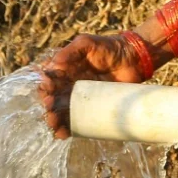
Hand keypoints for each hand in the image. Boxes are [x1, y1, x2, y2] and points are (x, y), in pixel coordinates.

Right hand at [37, 0, 177, 138]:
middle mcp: (69, 86)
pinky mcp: (92, 110)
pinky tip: (63, 134)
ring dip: (54, 120)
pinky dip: (67, 129)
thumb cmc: (109, 48)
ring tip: (54, 123)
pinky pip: (76, 122)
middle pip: (52, 99)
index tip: (48, 88)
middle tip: (50, 106)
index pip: (48, 81)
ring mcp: (80, 99)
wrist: (134, 59)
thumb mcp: (87, 43)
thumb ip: (71, 50)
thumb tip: (54, 64)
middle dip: (47, 105)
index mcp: (65, 71)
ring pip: (61, 113)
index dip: (44, 86)